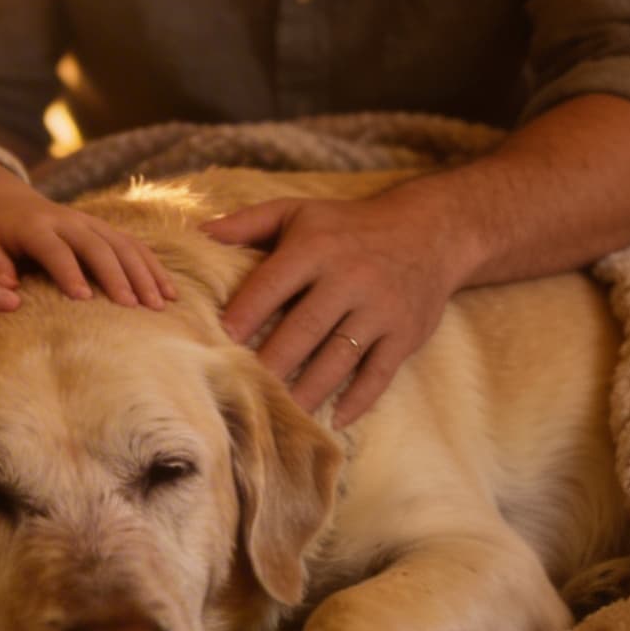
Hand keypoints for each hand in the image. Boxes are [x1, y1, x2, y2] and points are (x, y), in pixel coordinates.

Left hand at [0, 160, 175, 307]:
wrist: (1, 201)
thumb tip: (9, 289)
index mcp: (34, 226)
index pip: (55, 249)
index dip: (69, 272)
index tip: (83, 299)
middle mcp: (67, 221)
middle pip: (97, 245)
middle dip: (118, 275)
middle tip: (134, 307)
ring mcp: (89, 223)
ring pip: (122, 243)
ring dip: (143, 272)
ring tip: (158, 304)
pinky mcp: (103, 229)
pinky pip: (133, 244)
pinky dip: (153, 267)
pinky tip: (169, 292)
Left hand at [202, 188, 468, 423]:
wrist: (430, 231)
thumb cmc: (348, 225)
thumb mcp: (299, 212)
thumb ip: (248, 222)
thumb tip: (198, 233)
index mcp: (316, 248)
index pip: (273, 285)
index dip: (245, 314)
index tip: (220, 341)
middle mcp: (350, 278)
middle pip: (304, 328)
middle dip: (272, 362)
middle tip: (243, 389)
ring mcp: (381, 309)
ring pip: (339, 357)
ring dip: (309, 389)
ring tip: (281, 412)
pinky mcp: (406, 334)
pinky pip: (379, 373)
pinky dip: (358, 399)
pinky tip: (334, 418)